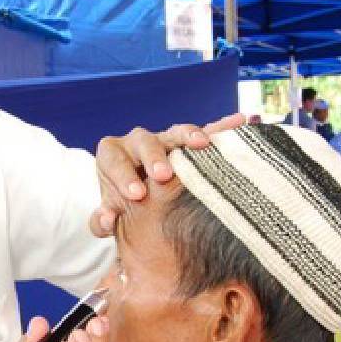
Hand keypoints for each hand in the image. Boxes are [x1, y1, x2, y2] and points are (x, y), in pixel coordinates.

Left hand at [91, 114, 245, 235]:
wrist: (138, 200)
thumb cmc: (121, 206)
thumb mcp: (109, 215)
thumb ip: (102, 220)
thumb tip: (106, 220)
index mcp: (112, 156)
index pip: (113, 159)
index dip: (123, 175)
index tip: (136, 194)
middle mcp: (137, 143)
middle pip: (144, 142)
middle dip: (154, 157)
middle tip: (162, 175)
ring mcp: (164, 141)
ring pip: (174, 133)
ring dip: (188, 136)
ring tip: (202, 144)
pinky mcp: (187, 143)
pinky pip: (206, 132)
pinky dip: (220, 127)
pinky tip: (239, 121)